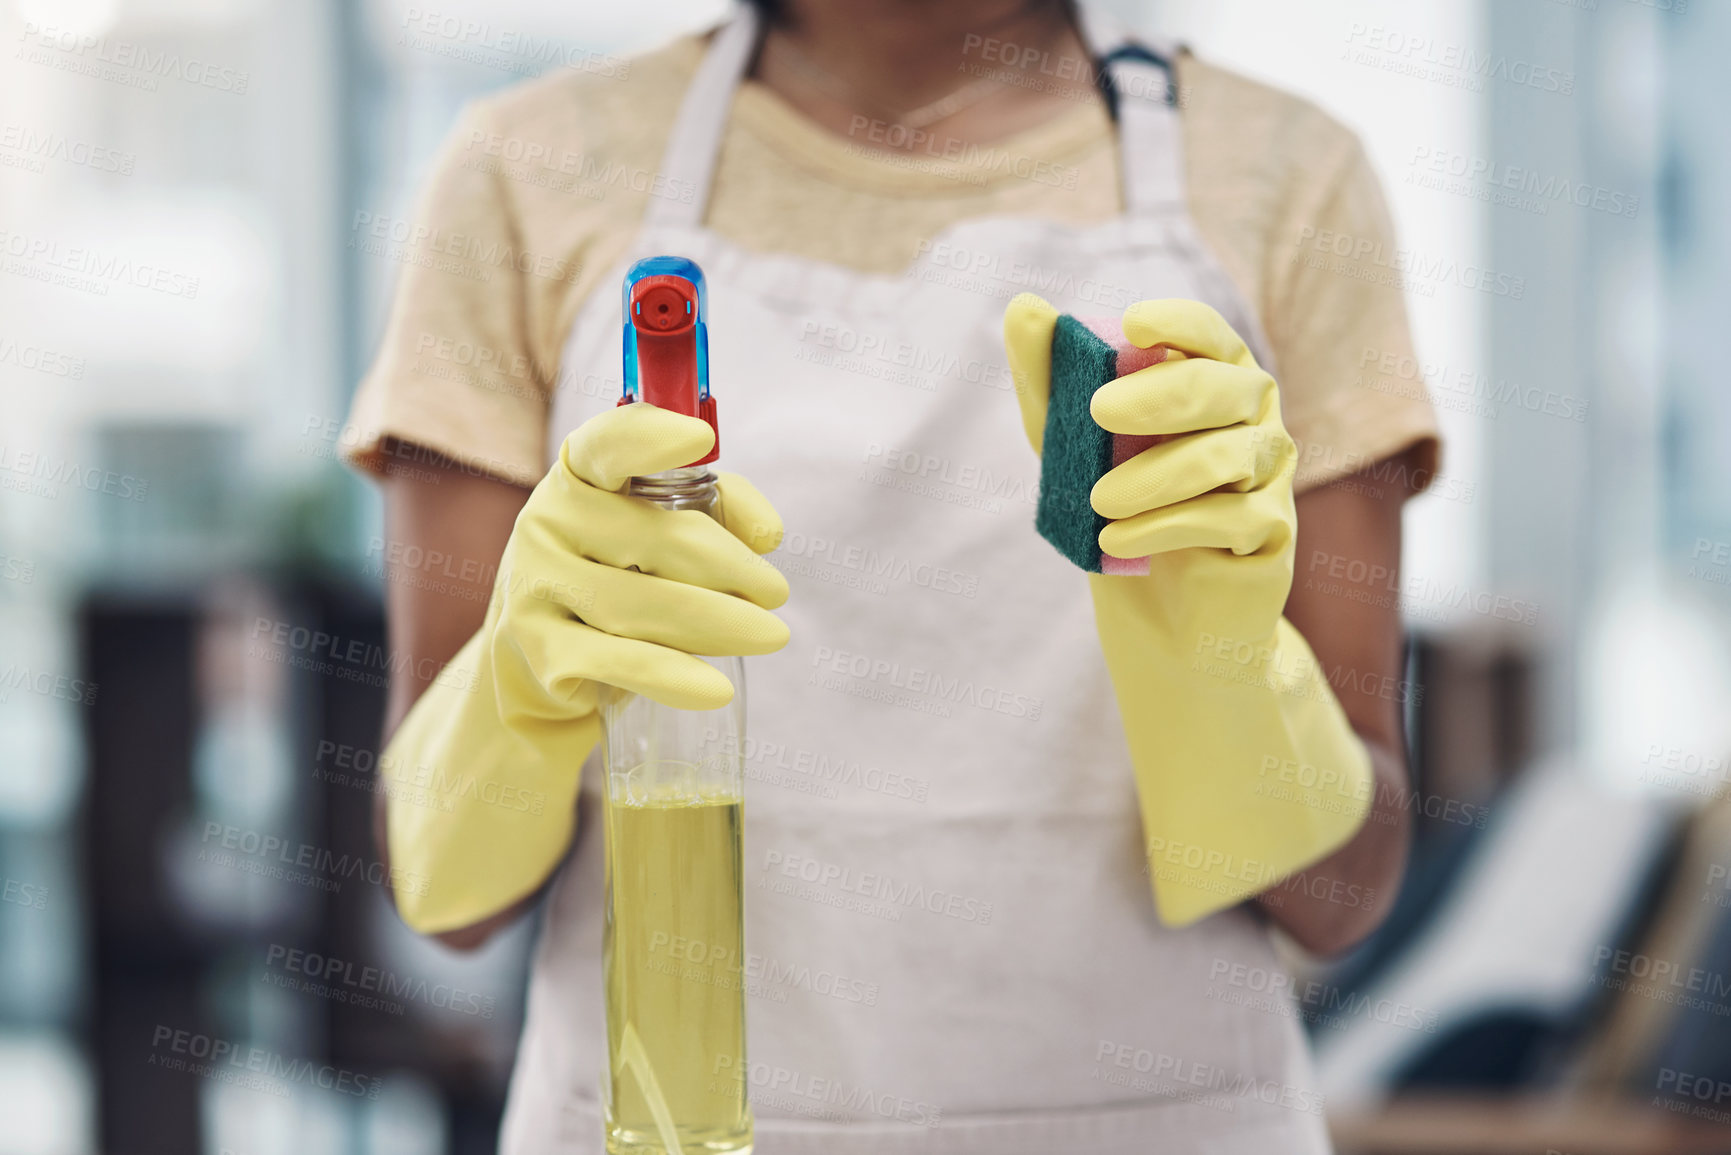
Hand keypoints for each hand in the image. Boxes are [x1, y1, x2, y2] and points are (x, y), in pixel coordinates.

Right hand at [494, 401, 788, 715]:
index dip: (652, 436)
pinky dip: (675, 676)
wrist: (540, 665)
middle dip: (731, 567)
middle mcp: (547, 520)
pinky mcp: (541, 651)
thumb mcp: (663, 530)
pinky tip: (717, 689)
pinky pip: (622, 661)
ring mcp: (536, 586)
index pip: (610, 444)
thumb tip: (767, 535)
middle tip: (776, 593)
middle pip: (657, 538)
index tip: (700, 438)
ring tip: (771, 636)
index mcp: (580, 475)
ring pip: (645, 603)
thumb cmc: (619, 576)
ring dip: (720, 622)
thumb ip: (721, 510)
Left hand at [1002, 294, 1368, 927]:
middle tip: (1096, 414)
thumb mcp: (1071, 446)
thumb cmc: (1116, 512)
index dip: (1180, 321)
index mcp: (1212, 384)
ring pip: (1226, 455)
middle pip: (1225, 387)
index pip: (1213, 334)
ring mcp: (1270, 478)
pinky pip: (1229, 517)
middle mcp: (1254, 421)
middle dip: (1160, 395)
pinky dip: (1165, 528)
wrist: (1158, 617)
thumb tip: (1022, 306)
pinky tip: (1116, 544)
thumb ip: (1048, 379)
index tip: (1130, 326)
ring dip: (1153, 476)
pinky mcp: (1271, 536)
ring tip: (1098, 501)